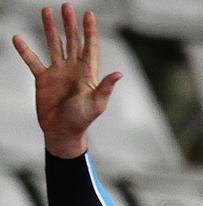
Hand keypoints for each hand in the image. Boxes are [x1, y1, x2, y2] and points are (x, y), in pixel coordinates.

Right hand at [12, 2, 120, 157]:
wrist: (63, 132)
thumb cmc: (83, 119)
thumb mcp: (97, 103)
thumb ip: (106, 87)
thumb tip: (119, 73)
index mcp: (88, 72)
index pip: (90, 46)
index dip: (90, 30)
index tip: (89, 14)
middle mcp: (73, 68)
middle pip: (72, 40)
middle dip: (70, 23)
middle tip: (67, 6)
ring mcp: (58, 72)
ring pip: (54, 45)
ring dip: (50, 29)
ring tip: (46, 11)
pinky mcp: (43, 79)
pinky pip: (33, 61)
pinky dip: (25, 50)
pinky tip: (18, 38)